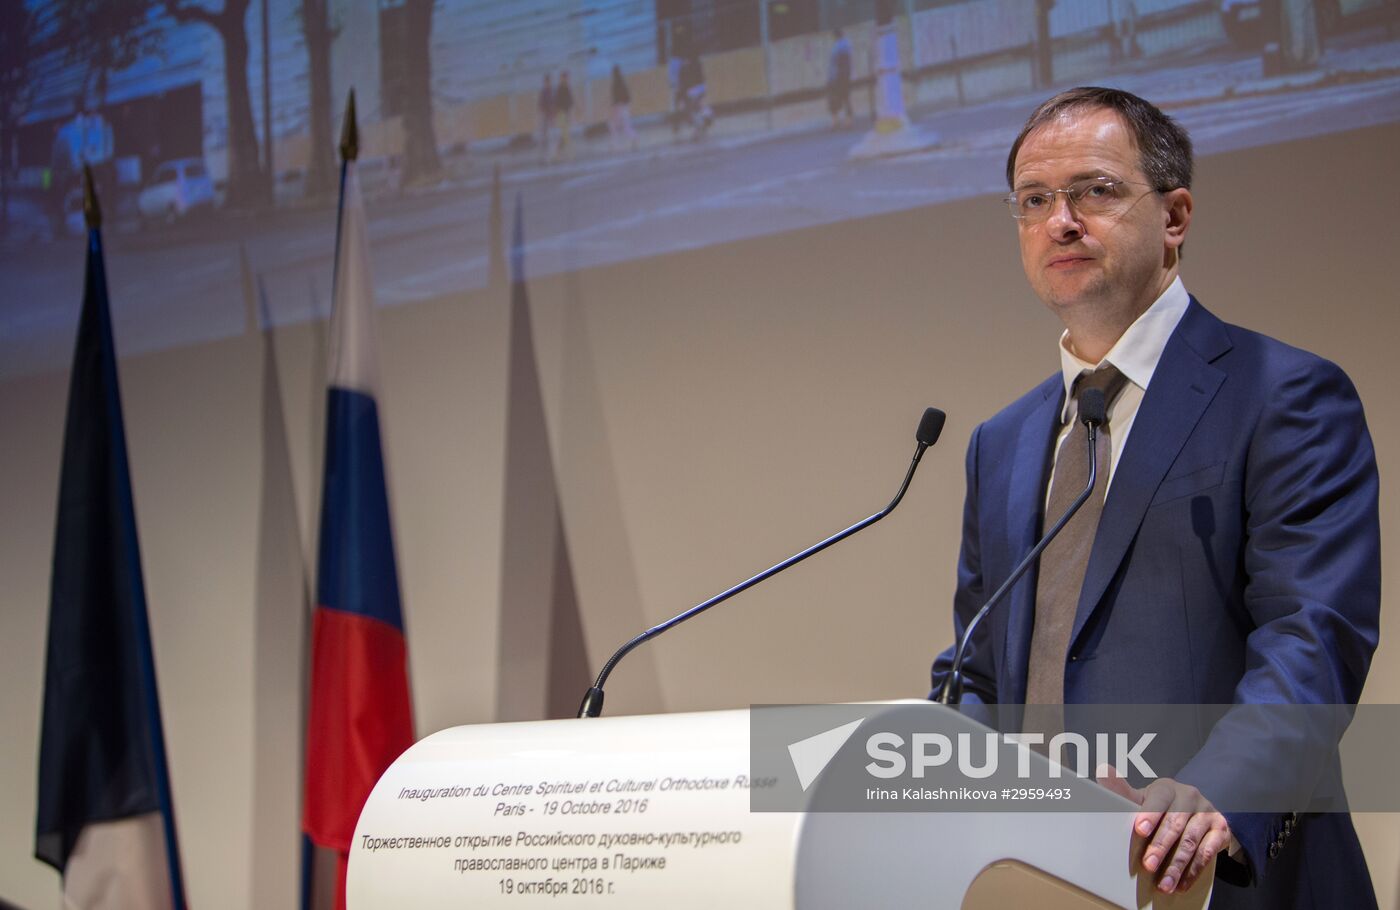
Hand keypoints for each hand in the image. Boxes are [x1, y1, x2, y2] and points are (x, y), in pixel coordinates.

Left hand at [1096, 765, 1229, 893]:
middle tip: (1148, 865)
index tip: (1140, 830)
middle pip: (1175, 823)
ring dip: (1177, 865)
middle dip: (1161, 846)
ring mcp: (1207, 813)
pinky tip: (1182, 883)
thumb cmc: (1163, 807)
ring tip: (1164, 883)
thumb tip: (1103, 771)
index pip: (1159, 798)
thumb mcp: (1145, 800)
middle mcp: (1190, 796)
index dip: (1150, 813)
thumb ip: (1124, 792)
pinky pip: (1208, 852)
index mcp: (1168, 788)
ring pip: (1191, 841)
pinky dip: (1194, 870)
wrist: (1199, 814)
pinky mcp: (1221, 829)